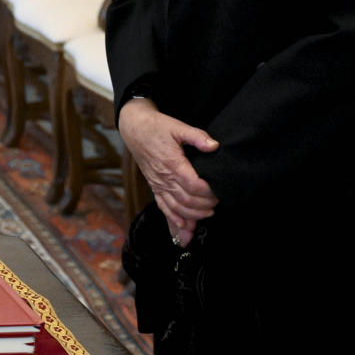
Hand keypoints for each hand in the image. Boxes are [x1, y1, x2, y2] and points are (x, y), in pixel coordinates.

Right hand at [118, 98, 219, 242]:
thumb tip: (214, 146)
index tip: (219, 190)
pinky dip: (173, 219)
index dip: (208, 192)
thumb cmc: (157, 127)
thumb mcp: (178, 127)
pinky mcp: (155, 186)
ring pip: (176, 207)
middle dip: (204, 205)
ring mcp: (158, 184)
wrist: (135, 129)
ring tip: (208, 215)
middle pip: (186, 200)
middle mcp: (164, 177)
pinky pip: (163, 207)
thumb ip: (197, 136)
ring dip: (192, 215)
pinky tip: (184, 227)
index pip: (192, 185)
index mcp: (171, 163)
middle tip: (218, 202)